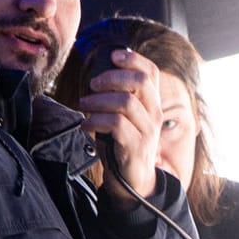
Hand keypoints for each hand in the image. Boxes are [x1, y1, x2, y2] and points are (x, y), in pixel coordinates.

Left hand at [77, 47, 161, 202]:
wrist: (134, 182)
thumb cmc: (124, 145)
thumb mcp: (126, 118)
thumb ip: (120, 98)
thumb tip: (99, 77)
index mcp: (153, 104)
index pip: (151, 72)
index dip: (133, 59)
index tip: (113, 55)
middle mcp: (154, 114)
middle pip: (140, 82)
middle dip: (112, 77)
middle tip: (93, 85)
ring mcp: (148, 131)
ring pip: (125, 102)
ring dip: (98, 101)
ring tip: (83, 105)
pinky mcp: (137, 146)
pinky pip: (116, 124)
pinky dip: (96, 120)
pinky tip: (86, 125)